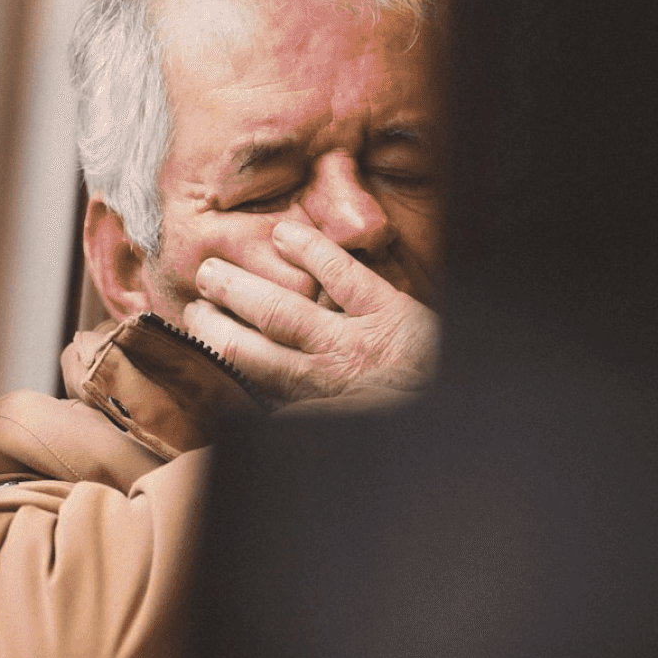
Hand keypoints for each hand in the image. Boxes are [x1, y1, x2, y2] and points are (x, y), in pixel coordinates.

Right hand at [182, 220, 436, 404]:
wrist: (465, 406)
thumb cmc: (404, 411)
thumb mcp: (351, 424)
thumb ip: (310, 415)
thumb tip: (268, 412)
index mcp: (314, 400)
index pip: (247, 376)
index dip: (213, 352)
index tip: (192, 332)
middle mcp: (326, 372)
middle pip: (250, 345)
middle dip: (214, 321)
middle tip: (192, 299)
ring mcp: (355, 337)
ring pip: (283, 310)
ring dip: (241, 289)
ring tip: (211, 271)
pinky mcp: (387, 308)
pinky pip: (341, 274)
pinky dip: (311, 250)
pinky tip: (283, 233)